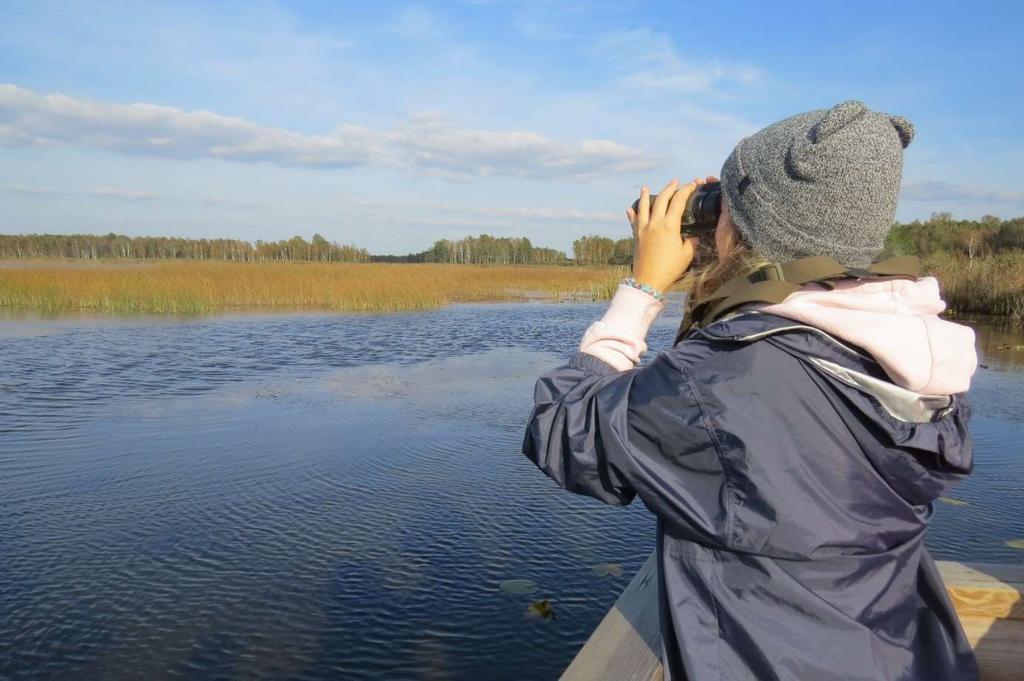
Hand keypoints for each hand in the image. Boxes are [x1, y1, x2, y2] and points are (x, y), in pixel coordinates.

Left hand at [626, 178, 702, 293]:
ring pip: (644, 207)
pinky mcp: (636, 237)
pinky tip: (630, 210)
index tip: (693, 184)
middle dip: (670, 188)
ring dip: (645, 196)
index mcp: (669, 225)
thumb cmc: (670, 269)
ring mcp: (643, 229)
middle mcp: (655, 223)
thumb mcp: (686, 255)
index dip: (687, 190)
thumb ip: (690, 243)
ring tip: (645, 188)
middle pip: (662, 199)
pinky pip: (634, 222)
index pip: (679, 201)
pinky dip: (632, 214)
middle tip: (675, 182)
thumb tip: (692, 238)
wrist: (648, 281)